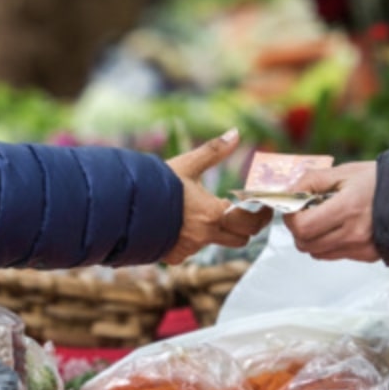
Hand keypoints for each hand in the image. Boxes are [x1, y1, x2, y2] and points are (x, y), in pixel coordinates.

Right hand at [163, 129, 271, 263]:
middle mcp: (205, 235)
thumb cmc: (156, 184)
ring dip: (221, 233)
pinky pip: (193, 251)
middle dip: (247, 227)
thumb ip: (214, 150)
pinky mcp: (175, 256)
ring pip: (218, 244)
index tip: (265, 208)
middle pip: (241, 239)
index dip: (262, 215)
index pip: (251, 221)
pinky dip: (195, 240)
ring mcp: (190, 249)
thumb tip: (235, 133)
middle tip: (247, 213)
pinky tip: (186, 225)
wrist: (123, 207)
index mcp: (214, 213)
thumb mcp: (187, 164)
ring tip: (214, 215)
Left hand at [283, 161, 378, 261]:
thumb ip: (313, 180)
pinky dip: (329, 243)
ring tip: (324, 219)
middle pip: (305, 244)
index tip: (295, 206)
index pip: (302, 226)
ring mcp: (360, 248)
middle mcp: (353, 233)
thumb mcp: (346, 171)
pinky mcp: (366, 256)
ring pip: (317, 253)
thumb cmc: (382, 181)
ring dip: (312, 238)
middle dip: (298, 229)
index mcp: (347, 208)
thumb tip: (290, 192)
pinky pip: (335, 255)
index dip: (291, 217)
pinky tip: (341, 227)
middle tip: (306, 213)